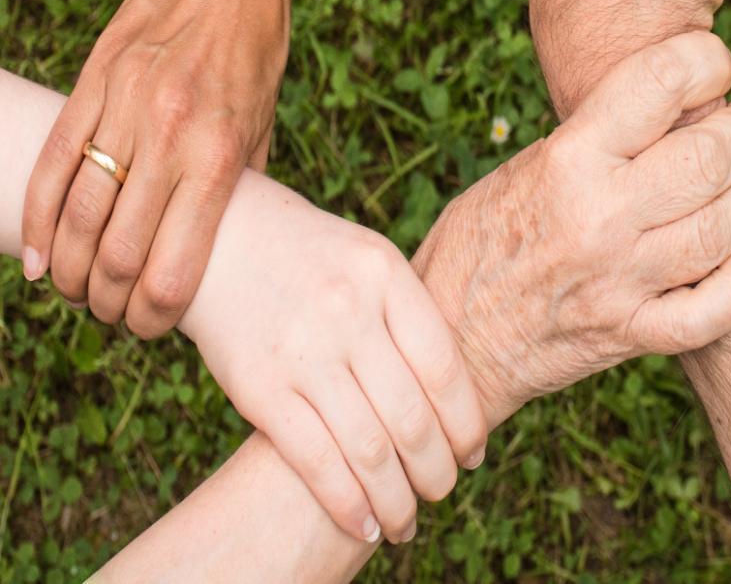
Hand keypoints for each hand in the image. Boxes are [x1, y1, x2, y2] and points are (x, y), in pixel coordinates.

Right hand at [22, 0, 294, 336]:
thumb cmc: (256, 49)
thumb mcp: (266, 123)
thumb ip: (241, 187)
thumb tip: (220, 247)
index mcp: (222, 156)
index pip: (174, 270)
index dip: (153, 317)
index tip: (150, 327)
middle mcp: (172, 136)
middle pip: (117, 255)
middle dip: (107, 303)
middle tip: (109, 312)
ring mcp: (126, 107)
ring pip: (78, 216)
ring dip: (69, 270)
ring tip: (76, 287)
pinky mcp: (94, 81)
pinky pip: (53, 162)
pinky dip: (36, 218)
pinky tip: (37, 255)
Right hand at [180, 176, 486, 545]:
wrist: (220, 240)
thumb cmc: (311, 257)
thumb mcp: (367, 260)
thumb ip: (409, 316)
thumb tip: (457, 399)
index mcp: (383, 273)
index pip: (443, 367)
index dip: (466, 423)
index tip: (474, 455)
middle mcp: (347, 310)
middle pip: (412, 417)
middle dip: (436, 472)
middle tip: (442, 492)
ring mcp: (302, 350)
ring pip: (369, 449)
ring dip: (397, 502)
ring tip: (406, 523)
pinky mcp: (259, 387)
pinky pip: (315, 461)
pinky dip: (348, 505)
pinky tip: (365, 525)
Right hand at [412, 33, 730, 427]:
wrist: (449, 336)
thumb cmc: (478, 239)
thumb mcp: (524, 167)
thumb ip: (595, 140)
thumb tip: (672, 108)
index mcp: (567, 159)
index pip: (661, 82)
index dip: (706, 61)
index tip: (712, 66)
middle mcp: (598, 215)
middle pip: (713, 155)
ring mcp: (620, 280)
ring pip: (728, 227)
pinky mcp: (631, 334)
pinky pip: (713, 309)